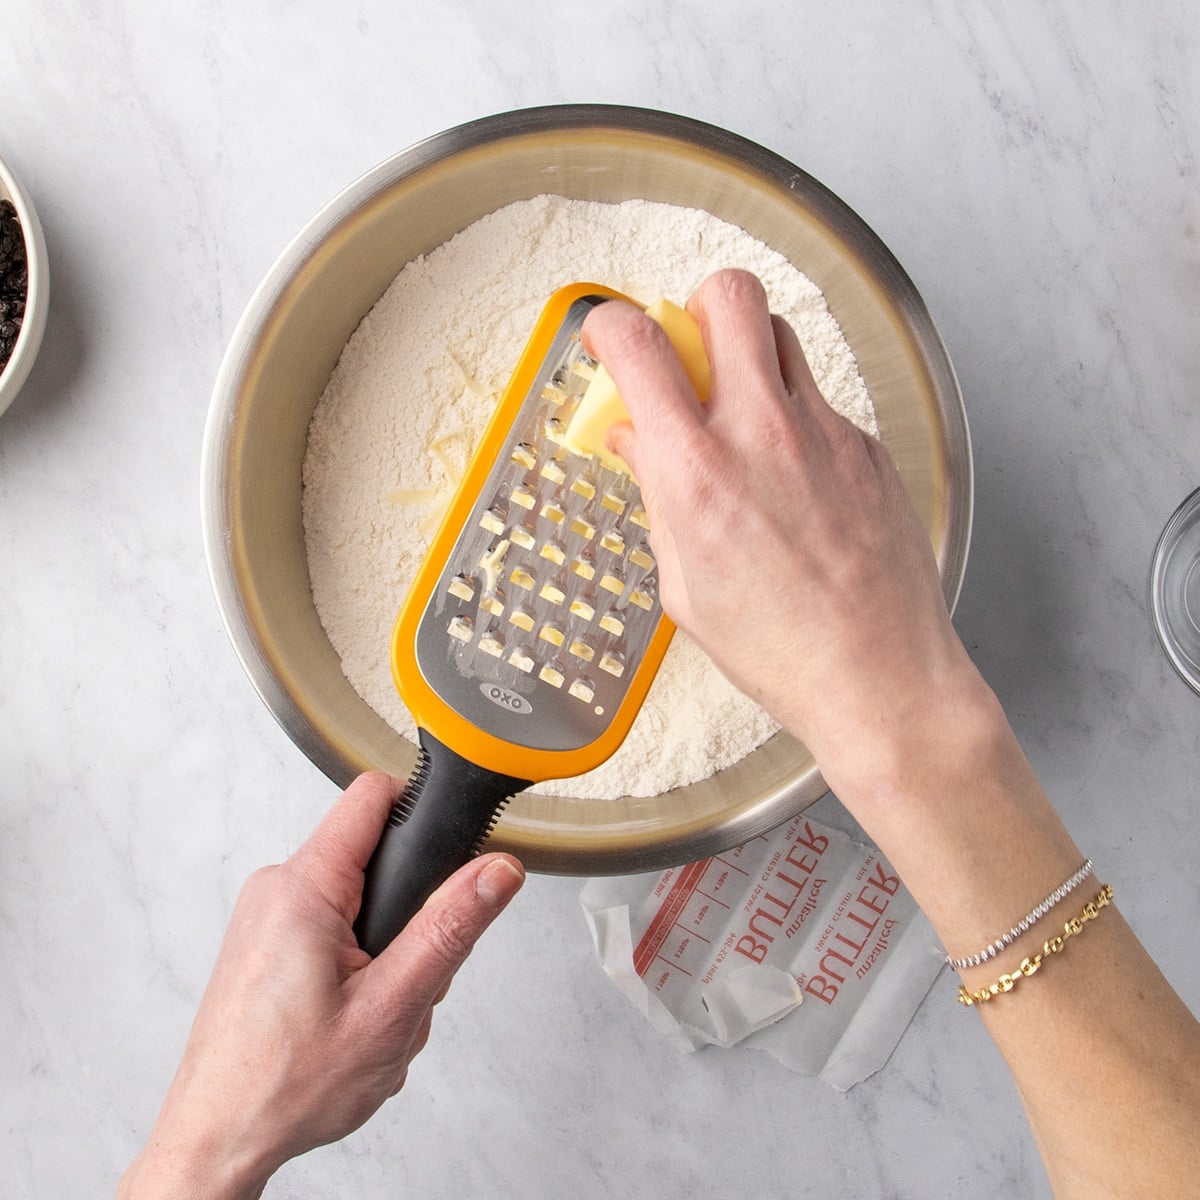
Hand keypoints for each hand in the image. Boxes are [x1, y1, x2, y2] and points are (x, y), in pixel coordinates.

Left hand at [118, 772, 524, 1199]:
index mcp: (303, 888)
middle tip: (408, 979)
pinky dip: (361, 971)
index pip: (374, 795)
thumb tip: (496, 872)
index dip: (423, 812)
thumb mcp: (391, 1007)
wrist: (217, 1142)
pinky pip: (336, 933)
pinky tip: (354, 1021)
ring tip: (376, 1015)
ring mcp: (268, 920)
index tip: (452, 852)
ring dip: (389, 956)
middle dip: (412, 916)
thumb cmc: (284, 1087)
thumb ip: (450, 929)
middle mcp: (277, 891)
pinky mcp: (268, 948)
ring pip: (362, 906)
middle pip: (377, 860)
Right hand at [581, 269, 980, 785]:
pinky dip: (793, 420)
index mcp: (697, 471)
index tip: (608, 339)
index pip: (639, 345)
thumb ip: (656, 498)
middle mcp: (762, 433)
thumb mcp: (684, 584)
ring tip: (741, 415)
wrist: (880, 677)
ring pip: (782, 336)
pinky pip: (820, 400)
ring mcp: (824, 433)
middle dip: (696, 309)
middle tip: (689, 356)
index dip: (609, 326)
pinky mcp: (867, 447)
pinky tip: (794, 479)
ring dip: (750, 355)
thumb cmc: (780, 649)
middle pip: (729, 296)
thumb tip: (635, 443)